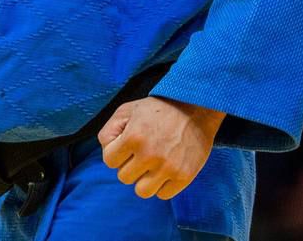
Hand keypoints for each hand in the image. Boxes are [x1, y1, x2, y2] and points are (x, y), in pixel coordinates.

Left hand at [98, 96, 224, 199]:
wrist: (195, 108)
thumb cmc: (159, 109)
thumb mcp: (127, 109)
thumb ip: (109, 130)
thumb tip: (106, 151)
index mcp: (133, 137)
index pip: (109, 161)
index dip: (116, 152)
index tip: (127, 145)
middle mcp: (149, 155)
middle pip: (124, 177)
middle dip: (130, 165)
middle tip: (142, 152)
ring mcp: (168, 167)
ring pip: (142, 191)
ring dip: (144, 180)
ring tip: (153, 164)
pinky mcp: (184, 176)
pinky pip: (163, 195)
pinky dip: (162, 185)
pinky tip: (165, 169)